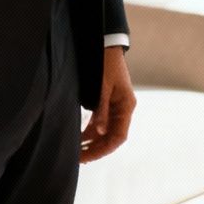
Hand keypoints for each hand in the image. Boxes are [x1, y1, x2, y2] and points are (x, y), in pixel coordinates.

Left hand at [80, 47, 135, 161]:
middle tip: (79, 158)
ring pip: (105, 132)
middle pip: (112, 137)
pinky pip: (100, 123)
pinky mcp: (107, 103)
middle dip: (96, 149)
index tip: (88, 156)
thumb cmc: (106, 63)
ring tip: (77, 152)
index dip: (104, 149)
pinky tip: (79, 138)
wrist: (106, 44)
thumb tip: (98, 132)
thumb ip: (101, 109)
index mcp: (126, 106)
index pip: (118, 136)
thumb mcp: (102, 86)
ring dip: (92, 142)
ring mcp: (116, 107)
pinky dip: (90, 131)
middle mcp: (123, 109)